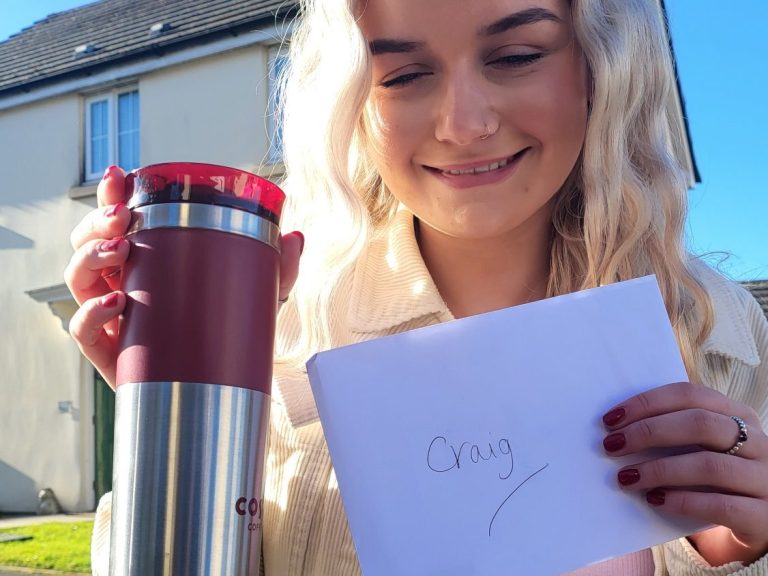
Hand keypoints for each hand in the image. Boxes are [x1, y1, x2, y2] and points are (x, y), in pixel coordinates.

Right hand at [65, 165, 303, 389]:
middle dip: (97, 221)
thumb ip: (278, 267)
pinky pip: (82, 329)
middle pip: (87, 241)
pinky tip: (117, 302)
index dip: (111, 194)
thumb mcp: (260, 294)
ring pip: (78, 277)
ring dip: (90, 257)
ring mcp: (110, 316)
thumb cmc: (230, 330)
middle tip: (123, 219)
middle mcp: (121, 281)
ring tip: (120, 250)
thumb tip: (295, 238)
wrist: (224, 387)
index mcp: (148, 258)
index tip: (119, 175)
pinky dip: (91, 313)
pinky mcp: (109, 352)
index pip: (119, 219)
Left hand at [602, 381, 767, 565]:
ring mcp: (766, 478)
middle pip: (699, 424)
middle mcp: (758, 442)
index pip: (689, 395)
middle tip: (612, 445)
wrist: (763, 525)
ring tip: (627, 477)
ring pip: (709, 465)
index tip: (611, 419)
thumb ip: (675, 434)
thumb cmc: (718, 482)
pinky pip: (721, 505)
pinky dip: (683, 501)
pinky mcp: (765, 515)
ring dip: (660, 470)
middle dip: (648, 432)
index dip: (647, 403)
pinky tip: (655, 500)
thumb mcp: (704, 450)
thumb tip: (617, 428)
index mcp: (739, 415)